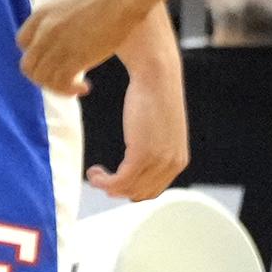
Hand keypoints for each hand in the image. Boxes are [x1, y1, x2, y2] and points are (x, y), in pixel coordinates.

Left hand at [18, 0, 153, 91]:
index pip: (23, 42)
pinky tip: (85, 88)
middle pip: (29, 65)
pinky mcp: (76, 57)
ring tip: (75, 86)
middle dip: (43, 76)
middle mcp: (44, 31)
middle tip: (63, 79)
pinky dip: (69, 90)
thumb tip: (65, 15)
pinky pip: (61, 82)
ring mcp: (58, 44)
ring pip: (42, 77)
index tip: (53, 59)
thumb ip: (60, 11)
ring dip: (57, 87)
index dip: (36, 54)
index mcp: (40, 14)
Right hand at [92, 60, 187, 201]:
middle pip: (140, 193)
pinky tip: (94, 171)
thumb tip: (136, 149)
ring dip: (107, 186)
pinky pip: (121, 181)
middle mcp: (172, 165)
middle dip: (117, 190)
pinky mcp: (143, 154)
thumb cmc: (155, 94)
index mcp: (178, 160)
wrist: (157, 77)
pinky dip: (104, 181)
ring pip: (129, 189)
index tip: (112, 180)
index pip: (153, 190)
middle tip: (99, 178)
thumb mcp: (158, 126)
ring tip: (94, 173)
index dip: (130, 190)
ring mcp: (159, 161)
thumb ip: (153, 143)